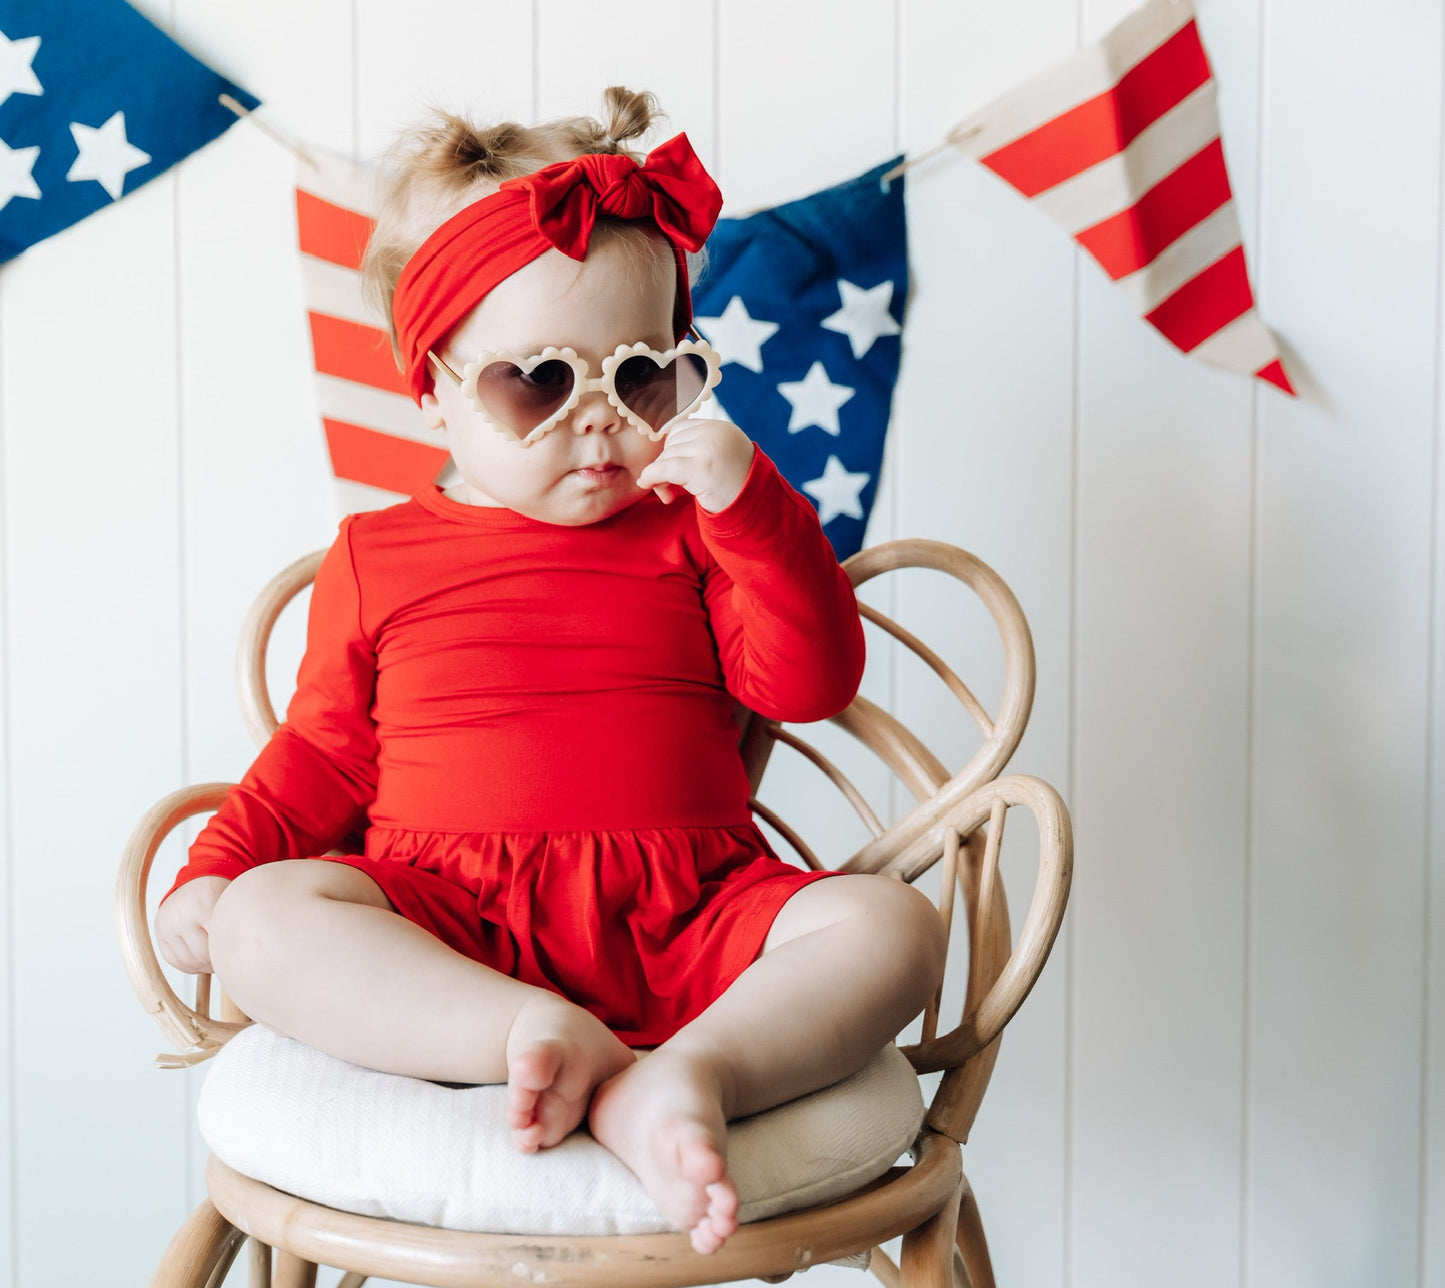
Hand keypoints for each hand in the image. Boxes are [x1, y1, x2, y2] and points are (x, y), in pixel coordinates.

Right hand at [155, 875, 231, 974]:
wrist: (199, 879)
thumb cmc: (221, 894)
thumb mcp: (232, 902)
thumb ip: (236, 925)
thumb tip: (245, 956)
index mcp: (205, 905)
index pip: (218, 943)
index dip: (229, 954)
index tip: (236, 955)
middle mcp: (182, 914)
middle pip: (202, 955)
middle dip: (215, 962)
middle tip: (225, 960)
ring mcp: (168, 923)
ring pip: (187, 961)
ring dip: (202, 966)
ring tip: (214, 961)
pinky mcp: (160, 931)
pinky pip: (173, 960)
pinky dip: (188, 965)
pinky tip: (200, 961)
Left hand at [636, 420, 755, 513]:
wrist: (757, 511)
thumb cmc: (736, 489)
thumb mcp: (721, 458)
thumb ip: (698, 448)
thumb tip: (659, 452)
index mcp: (721, 428)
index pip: (680, 430)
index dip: (671, 451)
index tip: (672, 472)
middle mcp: (715, 433)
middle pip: (671, 443)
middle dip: (664, 465)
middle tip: (669, 489)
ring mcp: (708, 448)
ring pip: (666, 457)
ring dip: (660, 477)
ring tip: (672, 495)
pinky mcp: (700, 467)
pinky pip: (663, 468)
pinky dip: (651, 477)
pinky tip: (650, 487)